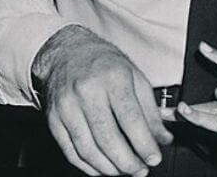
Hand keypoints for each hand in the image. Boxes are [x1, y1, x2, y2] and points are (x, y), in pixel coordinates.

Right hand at [32, 25, 172, 175]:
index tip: (154, 158)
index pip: (130, 118)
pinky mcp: (53, 120)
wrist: (67, 52)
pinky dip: (88, 166)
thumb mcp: (135, 77)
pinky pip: (71, 151)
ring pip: (88, 149)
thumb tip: (163, 138)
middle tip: (141, 171)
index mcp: (113, 78)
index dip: (143, 143)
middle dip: (127, 161)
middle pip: (107, 138)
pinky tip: (103, 169)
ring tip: (125, 172)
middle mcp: (87, 92)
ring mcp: (66, 107)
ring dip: (109, 168)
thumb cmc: (105, 64)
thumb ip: (151, 110)